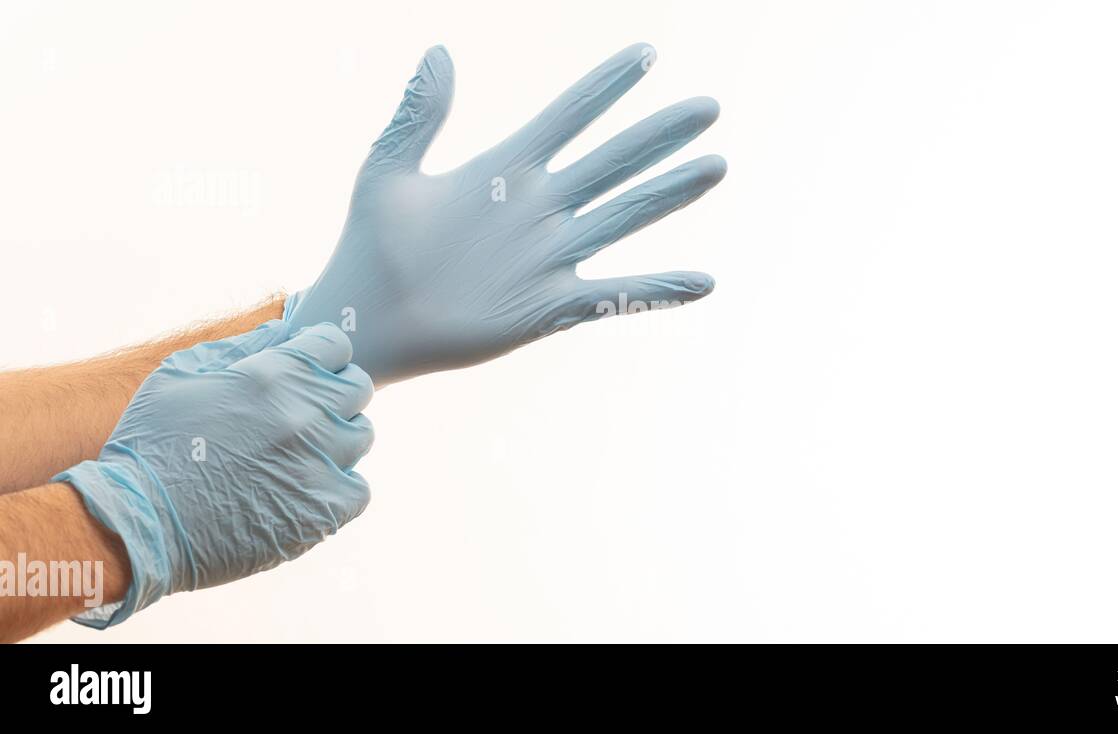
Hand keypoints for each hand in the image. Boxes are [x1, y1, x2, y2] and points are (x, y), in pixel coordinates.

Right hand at [55, 321, 374, 626]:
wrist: (138, 523)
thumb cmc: (151, 444)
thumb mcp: (179, 375)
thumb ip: (239, 347)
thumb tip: (282, 328)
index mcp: (272, 374)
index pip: (334, 345)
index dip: (319, 357)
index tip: (303, 373)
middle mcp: (304, 413)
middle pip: (357, 387)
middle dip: (335, 394)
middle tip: (303, 414)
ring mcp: (319, 462)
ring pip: (361, 435)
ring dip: (337, 441)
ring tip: (299, 455)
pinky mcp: (324, 509)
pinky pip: (359, 489)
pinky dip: (339, 489)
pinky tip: (306, 490)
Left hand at [285, 43, 725, 384]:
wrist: (367, 319)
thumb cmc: (371, 246)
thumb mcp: (388, 168)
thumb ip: (418, 113)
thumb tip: (438, 50)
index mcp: (506, 170)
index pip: (569, 116)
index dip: (605, 86)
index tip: (646, 53)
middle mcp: (539, 209)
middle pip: (612, 161)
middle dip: (659, 134)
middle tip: (707, 107)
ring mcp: (549, 257)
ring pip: (623, 216)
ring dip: (670, 193)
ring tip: (715, 166)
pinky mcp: (549, 306)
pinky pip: (614, 294)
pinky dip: (657, 289)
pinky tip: (703, 282)